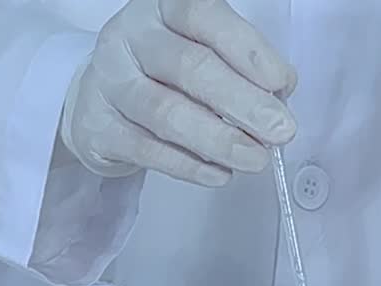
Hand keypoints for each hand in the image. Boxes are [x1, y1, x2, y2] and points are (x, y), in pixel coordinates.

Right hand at [60, 0, 297, 184]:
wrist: (100, 98)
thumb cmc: (163, 72)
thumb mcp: (201, 51)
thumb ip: (238, 67)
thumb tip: (278, 98)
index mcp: (163, 8)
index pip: (204, 18)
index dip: (247, 50)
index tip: (282, 83)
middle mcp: (132, 37)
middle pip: (190, 67)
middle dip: (243, 103)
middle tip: (280, 130)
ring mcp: (110, 81)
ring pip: (166, 113)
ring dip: (219, 140)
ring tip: (255, 159)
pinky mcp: (99, 126)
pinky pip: (147, 150)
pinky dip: (189, 166)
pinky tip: (220, 173)